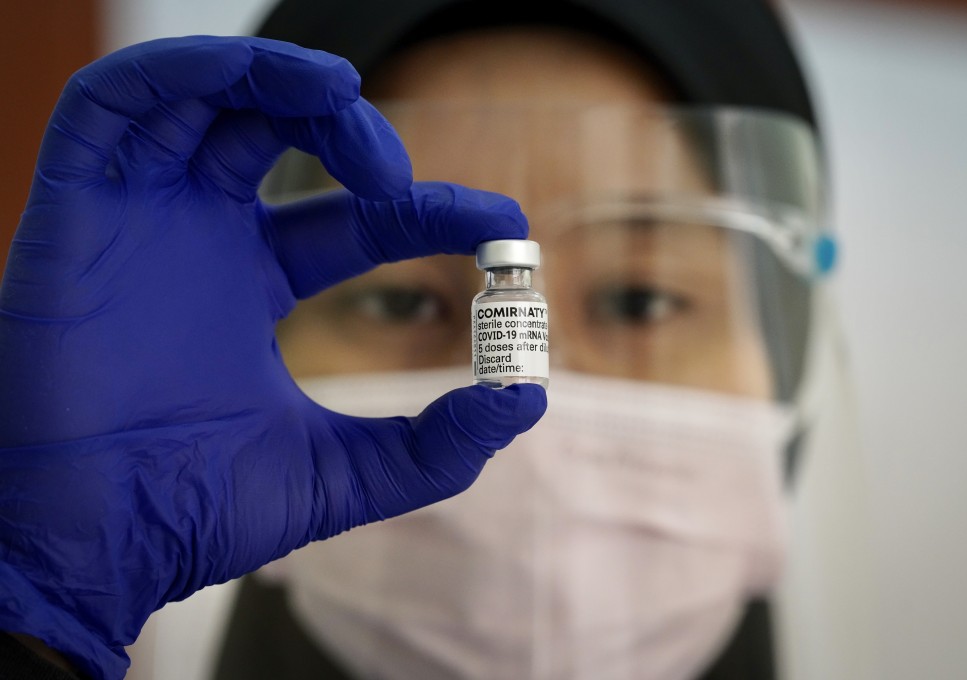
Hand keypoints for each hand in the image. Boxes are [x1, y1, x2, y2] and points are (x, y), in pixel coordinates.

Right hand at [0, 36, 545, 678]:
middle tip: (401, 176)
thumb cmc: (196, 514)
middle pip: (283, 139)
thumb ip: (433, 448)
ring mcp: (140, 217)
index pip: (354, 219)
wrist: (91, 547)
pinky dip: (189, 70)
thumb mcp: (341, 476)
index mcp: (252, 288)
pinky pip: (114, 102)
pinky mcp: (75, 205)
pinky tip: (272, 82)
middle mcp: (200, 240)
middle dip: (355, 135)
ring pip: (208, 99)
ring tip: (346, 99)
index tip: (500, 223)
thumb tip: (524, 402)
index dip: (427, 207)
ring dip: (283, 80)